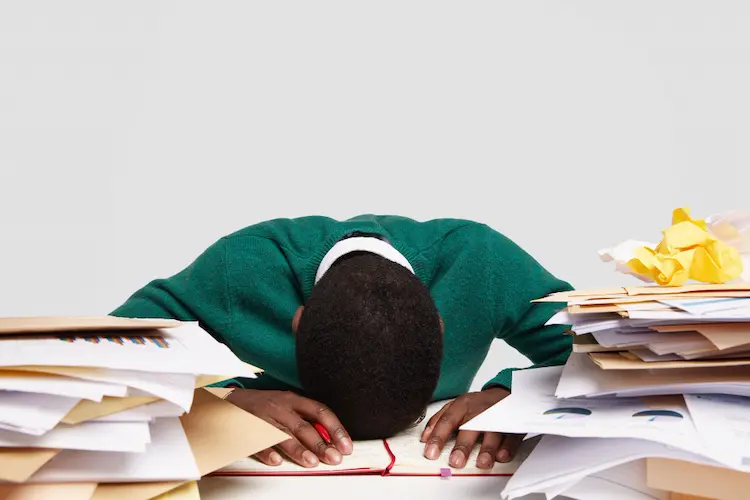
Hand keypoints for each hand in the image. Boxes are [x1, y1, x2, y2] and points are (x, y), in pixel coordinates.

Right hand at [226, 389, 352, 467]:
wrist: (231, 400)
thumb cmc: (265, 405)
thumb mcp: (288, 405)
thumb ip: (306, 419)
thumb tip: (330, 438)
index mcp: (294, 400)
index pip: (320, 411)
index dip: (335, 429)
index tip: (345, 445)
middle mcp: (280, 407)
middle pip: (303, 426)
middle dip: (320, 444)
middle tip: (333, 458)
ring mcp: (264, 418)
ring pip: (283, 434)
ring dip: (298, 449)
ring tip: (311, 462)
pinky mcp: (248, 428)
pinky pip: (258, 441)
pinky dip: (268, 452)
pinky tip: (277, 461)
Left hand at [420, 387, 522, 468]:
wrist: (505, 392)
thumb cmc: (477, 404)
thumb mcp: (456, 407)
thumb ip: (439, 421)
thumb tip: (424, 438)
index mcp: (462, 405)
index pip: (447, 420)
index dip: (438, 436)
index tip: (431, 452)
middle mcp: (479, 410)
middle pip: (470, 427)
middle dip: (462, 445)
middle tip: (455, 461)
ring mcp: (497, 417)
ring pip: (492, 432)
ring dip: (487, 448)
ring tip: (481, 463)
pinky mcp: (513, 424)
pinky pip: (511, 435)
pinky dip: (507, 446)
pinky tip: (501, 456)